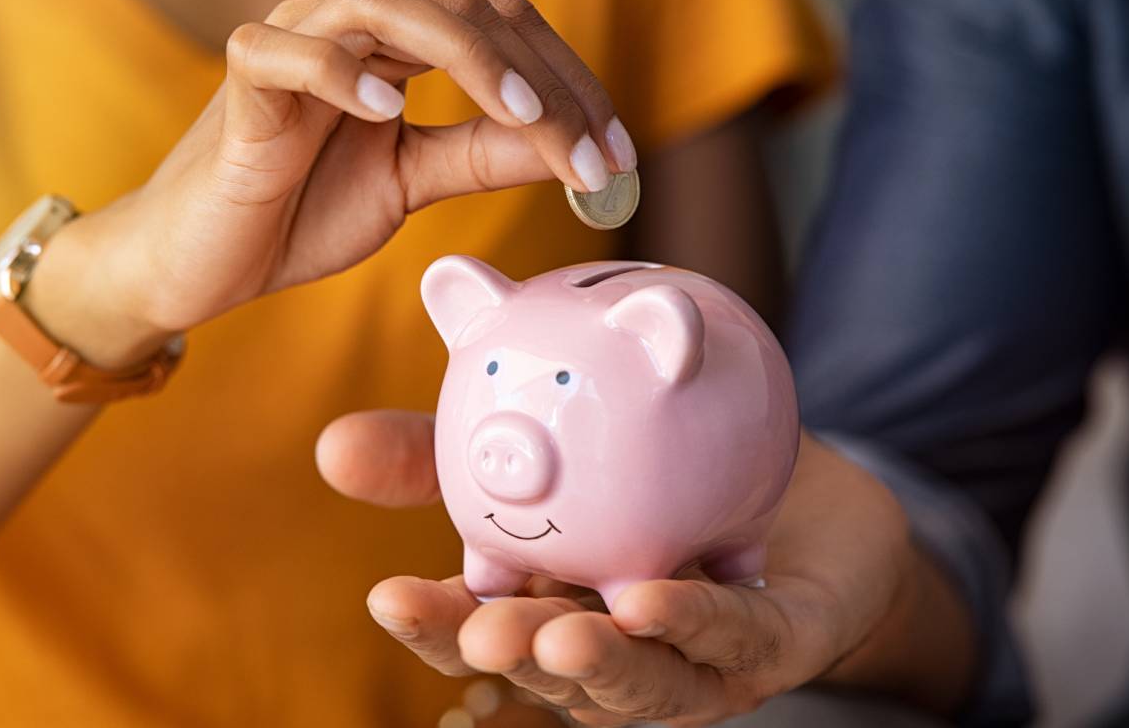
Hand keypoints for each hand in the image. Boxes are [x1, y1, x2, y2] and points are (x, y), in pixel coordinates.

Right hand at [25, 0, 635, 367]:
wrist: (204, 261)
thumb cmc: (301, 212)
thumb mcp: (411, 183)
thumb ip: (481, 156)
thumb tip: (566, 148)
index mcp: (401, 50)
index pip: (504, 33)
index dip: (569, 85)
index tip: (618, 157)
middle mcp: (354, 29)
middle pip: (466, 11)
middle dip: (542, 81)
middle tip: (592, 155)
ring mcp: (295, 44)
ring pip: (383, 4)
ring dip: (467, 57)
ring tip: (524, 118)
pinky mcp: (243, 84)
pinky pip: (287, 53)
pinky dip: (339, 71)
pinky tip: (388, 109)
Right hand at [317, 412, 976, 725]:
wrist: (797, 478)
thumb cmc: (661, 474)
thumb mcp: (549, 447)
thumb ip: (450, 452)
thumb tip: (331, 445)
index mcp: (551, 606)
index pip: (481, 628)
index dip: (437, 623)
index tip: (387, 595)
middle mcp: (615, 649)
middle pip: (549, 668)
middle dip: (508, 658)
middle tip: (479, 630)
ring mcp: (694, 660)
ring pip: (640, 682)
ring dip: (597, 666)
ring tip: (556, 638)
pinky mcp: (771, 646)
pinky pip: (733, 639)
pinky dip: (694, 623)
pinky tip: (655, 599)